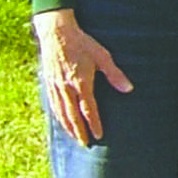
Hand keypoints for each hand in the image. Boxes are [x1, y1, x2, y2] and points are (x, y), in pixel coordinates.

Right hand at [34, 9, 132, 144]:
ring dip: (68, 127)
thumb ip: (115, 74)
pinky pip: (52, 104)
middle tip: (85, 144)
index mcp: (81, 83)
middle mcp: (66, 88)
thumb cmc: (82, 43)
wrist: (56, 32)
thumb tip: (129, 89)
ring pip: (61, 112)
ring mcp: (55, 86)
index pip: (88, 109)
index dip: (93, 124)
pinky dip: (57, 115)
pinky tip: (61, 121)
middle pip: (72, 115)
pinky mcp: (48, 82)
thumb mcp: (102, 56)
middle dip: (79, 131)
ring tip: (74, 137)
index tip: (98, 136)